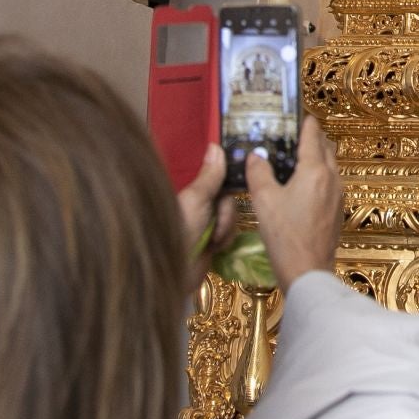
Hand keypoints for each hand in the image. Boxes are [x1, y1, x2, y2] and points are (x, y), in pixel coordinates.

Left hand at [177, 145, 240, 288]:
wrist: (174, 273)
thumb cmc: (180, 231)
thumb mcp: (196, 200)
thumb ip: (210, 176)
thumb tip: (215, 145)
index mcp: (191, 190)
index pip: (218, 176)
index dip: (230, 177)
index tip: (244, 177)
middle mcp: (199, 203)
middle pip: (229, 197)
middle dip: (226, 213)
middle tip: (215, 224)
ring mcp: (205, 222)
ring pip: (233, 215)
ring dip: (225, 229)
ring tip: (212, 241)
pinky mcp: (212, 240)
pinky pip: (230, 232)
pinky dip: (225, 240)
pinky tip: (214, 248)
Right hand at [245, 115, 343, 290]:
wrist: (307, 271)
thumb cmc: (284, 235)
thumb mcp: (264, 200)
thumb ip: (259, 172)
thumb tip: (255, 155)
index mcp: (315, 170)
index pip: (313, 133)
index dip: (304, 120)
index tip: (294, 113)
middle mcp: (332, 178)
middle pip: (325, 146)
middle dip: (311, 137)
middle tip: (289, 135)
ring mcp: (338, 194)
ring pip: (330, 164)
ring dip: (315, 156)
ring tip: (293, 158)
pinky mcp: (337, 210)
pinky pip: (329, 182)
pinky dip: (318, 174)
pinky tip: (300, 185)